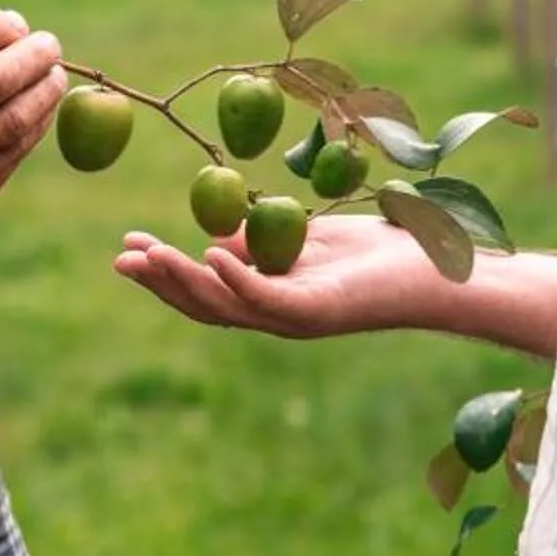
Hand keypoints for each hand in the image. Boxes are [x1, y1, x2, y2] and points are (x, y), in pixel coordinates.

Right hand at [113, 214, 439, 340]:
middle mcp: (277, 316)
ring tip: (152, 254)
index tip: (128, 247)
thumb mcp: (307, 237)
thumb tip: (215, 237)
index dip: (163, 274)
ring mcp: (296, 318)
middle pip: (204, 306)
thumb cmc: (377, 251)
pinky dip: (236, 278)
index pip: (204, 292)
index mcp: (270, 299)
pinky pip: (268, 298)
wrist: (434, 269)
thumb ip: (262, 240)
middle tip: (121, 257)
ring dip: (184, 280)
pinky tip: (209, 253)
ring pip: (227, 306)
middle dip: (160, 282)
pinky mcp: (319, 311)